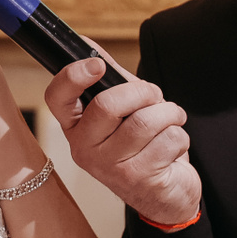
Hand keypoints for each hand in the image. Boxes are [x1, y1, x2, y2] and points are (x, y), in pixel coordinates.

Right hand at [45, 54, 200, 225]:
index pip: (57, 98)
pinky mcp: (138, 179)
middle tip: (155, 97)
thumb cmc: (142, 145)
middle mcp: (84, 148)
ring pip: (145, 121)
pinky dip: (180, 136)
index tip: (97, 65)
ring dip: (169, 113)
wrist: (164, 195)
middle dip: (143, 92)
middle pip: (107, 104)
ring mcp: (109, 167)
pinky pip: (168, 140)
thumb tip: (85, 42)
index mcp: (75, 126)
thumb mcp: (123, 108)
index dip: (73, 76)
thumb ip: (108, 77)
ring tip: (171, 119)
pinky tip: (173, 147)